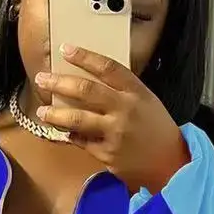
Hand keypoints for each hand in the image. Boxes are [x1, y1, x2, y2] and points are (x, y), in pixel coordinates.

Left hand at [35, 46, 189, 193]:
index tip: (66, 49)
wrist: (170, 163)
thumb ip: (123, 90)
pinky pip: (81, 142)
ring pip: (78, 119)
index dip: (85, 57)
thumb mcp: (147, 101)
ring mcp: (115, 133)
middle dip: (60, 83)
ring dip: (56, 113)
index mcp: (136, 92)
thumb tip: (92, 78)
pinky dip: (70, 135)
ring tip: (42, 111)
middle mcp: (124, 110)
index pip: (108, 68)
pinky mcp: (107, 154)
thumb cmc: (157, 129)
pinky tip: (62, 131)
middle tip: (42, 79)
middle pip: (86, 91)